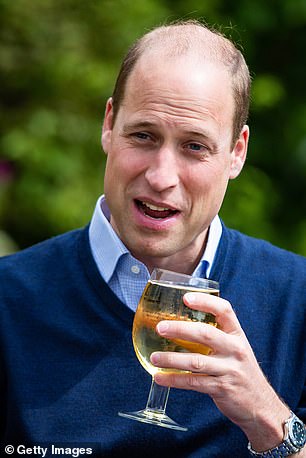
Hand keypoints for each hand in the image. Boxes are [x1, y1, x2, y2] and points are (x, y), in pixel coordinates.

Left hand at [150, 292, 289, 450]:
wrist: (261, 406)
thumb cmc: (241, 372)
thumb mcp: (235, 349)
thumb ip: (216, 337)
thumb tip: (181, 325)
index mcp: (237, 335)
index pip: (225, 310)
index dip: (205, 301)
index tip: (186, 298)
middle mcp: (235, 350)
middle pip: (206, 333)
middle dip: (180, 329)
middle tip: (160, 327)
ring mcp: (230, 370)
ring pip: (196, 361)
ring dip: (171, 359)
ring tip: (154, 357)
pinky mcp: (222, 388)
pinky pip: (193, 382)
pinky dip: (174, 380)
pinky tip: (160, 377)